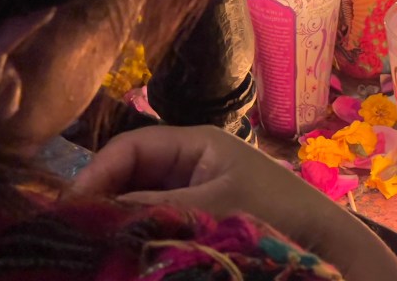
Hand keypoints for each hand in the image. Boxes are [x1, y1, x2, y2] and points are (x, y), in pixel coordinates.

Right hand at [70, 125, 396, 280]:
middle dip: (102, 202)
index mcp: (196, 142)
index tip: (70, 209)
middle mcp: (191, 163)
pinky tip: (125, 253)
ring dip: (119, 222)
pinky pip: (160, 223)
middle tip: (74, 235)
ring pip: (141, 203)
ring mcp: (195, 193)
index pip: (129, 148)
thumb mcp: (211, 207)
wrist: (325, 243)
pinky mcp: (201, 222)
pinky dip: (141, 236)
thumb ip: (152, 208)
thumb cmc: (276, 212)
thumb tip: (91, 215)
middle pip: (129, 176)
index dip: (95, 174)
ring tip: (94, 246)